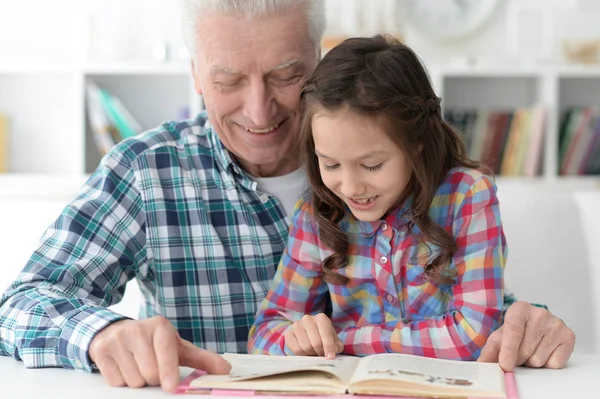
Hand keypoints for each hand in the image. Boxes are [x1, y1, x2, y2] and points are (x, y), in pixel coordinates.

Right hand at [89, 316, 230, 391]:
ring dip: (138, 381)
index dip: (168, 371)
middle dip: (153, 378)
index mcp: (161, 326)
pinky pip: (115, 381)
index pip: (166, 352)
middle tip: (152, 367)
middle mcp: (138, 329)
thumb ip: (202, 359)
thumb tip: (226, 370)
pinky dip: (121, 381)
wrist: (116, 331)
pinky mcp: (100, 350)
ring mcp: (117, 339)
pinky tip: (124, 366)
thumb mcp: (177, 347)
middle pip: (150, 373)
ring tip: (137, 365)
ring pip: (133, 380)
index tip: (171, 387)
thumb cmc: (153, 343)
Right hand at [284, 313, 343, 358]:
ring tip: (314, 352)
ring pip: (305, 346)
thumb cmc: (324, 338)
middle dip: (320, 352)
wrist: (311, 334)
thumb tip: (331, 354)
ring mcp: (296, 325)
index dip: (329, 347)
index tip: (330, 357)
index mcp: (321, 318)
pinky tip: (306, 352)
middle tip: (322, 355)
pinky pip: (295, 349)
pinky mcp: (288, 333)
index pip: (326, 334)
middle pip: (315, 342)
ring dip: (311, 354)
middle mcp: (308, 319)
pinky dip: (302, 354)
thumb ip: (336, 347)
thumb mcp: (334, 341)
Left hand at [478, 301, 575, 370]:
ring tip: (530, 351)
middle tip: (516, 355)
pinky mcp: (569, 336)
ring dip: (531, 362)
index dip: (508, 350)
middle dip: (518, 359)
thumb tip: (482, 364)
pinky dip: (547, 363)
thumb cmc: (515, 333)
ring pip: (539, 359)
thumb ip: (490, 350)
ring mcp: (556, 324)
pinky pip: (555, 363)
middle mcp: (540, 313)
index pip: (513, 331)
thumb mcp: (498, 338)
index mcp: (520, 309)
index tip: (505, 365)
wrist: (534, 327)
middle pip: (525, 350)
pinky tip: (544, 351)